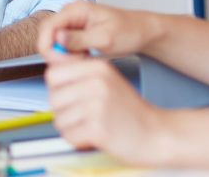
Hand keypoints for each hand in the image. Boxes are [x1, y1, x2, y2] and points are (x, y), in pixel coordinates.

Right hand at [37, 0, 151, 58]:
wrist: (142, 31)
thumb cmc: (128, 31)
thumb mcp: (105, 37)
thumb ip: (80, 39)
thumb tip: (57, 38)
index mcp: (76, 9)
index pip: (47, 27)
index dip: (48, 47)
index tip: (61, 62)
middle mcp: (70, 14)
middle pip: (47, 35)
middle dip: (55, 53)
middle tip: (74, 64)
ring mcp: (72, 23)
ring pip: (54, 43)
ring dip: (63, 56)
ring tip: (84, 61)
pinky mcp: (75, 33)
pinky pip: (63, 46)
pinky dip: (70, 56)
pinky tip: (85, 59)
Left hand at [44, 56, 166, 164]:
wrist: (157, 133)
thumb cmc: (129, 111)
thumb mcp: (107, 81)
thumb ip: (81, 76)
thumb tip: (50, 75)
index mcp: (98, 67)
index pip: (53, 74)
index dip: (58, 89)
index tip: (71, 98)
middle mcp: (97, 82)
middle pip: (53, 98)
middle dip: (63, 112)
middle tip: (83, 117)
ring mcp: (97, 105)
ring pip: (59, 119)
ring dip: (71, 128)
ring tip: (91, 126)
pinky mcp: (98, 128)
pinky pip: (69, 136)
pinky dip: (78, 141)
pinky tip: (94, 137)